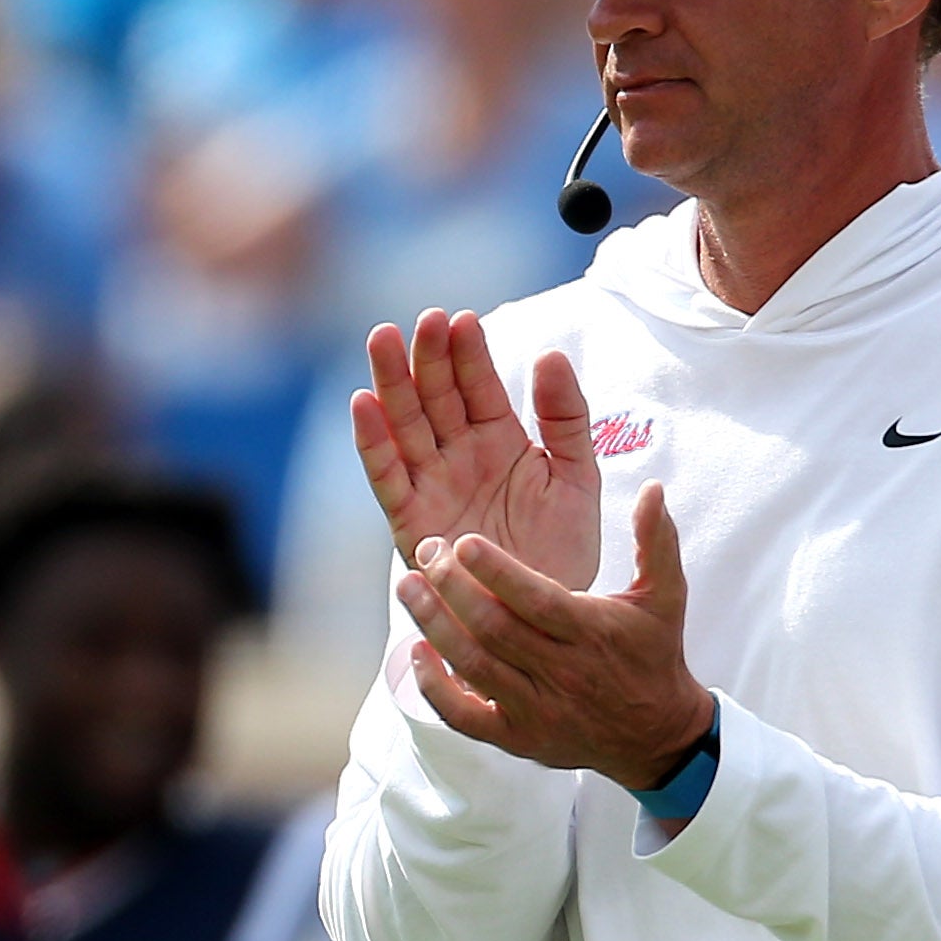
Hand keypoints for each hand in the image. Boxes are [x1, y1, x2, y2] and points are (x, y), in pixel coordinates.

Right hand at [354, 309, 599, 589]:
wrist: (546, 620)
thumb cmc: (563, 551)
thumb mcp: (577, 478)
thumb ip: (567, 419)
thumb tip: (551, 354)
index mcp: (500, 440)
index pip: (478, 385)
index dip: (470, 353)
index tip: (463, 320)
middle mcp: (459, 456)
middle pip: (435, 396)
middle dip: (427, 357)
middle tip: (425, 320)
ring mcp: (432, 485)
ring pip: (404, 425)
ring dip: (392, 383)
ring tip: (384, 339)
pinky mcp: (410, 521)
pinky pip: (386, 476)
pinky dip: (372, 442)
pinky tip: (363, 403)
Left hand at [397, 486, 714, 786]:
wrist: (656, 735)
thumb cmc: (654, 654)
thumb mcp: (665, 595)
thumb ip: (654, 540)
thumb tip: (652, 488)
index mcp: (592, 632)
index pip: (536, 600)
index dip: (496, 572)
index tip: (463, 541)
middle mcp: (561, 672)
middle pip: (494, 629)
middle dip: (452, 588)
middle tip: (426, 551)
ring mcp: (536, 709)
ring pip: (473, 666)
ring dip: (434, 626)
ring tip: (407, 586)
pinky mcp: (517, 738)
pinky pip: (465, 717)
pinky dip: (435, 688)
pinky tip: (417, 652)